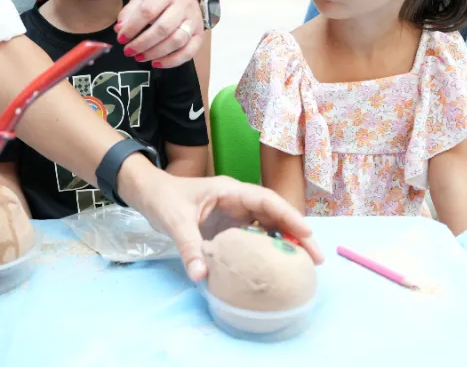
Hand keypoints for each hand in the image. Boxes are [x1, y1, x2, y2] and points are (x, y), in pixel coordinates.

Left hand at [115, 0, 202, 67]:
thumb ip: (130, 11)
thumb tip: (119, 29)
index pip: (148, 11)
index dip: (132, 27)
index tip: (121, 39)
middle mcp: (182, 7)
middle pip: (163, 28)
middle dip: (143, 43)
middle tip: (128, 51)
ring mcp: (193, 22)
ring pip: (177, 41)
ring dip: (155, 53)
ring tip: (140, 57)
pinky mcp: (200, 36)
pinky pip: (189, 52)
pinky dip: (172, 61)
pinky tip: (156, 63)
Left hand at [128, 167, 322, 281]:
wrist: (149, 195)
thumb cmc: (163, 199)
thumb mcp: (174, 220)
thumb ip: (189, 246)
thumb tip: (201, 276)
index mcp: (230, 191)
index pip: (266, 200)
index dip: (288, 215)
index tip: (306, 233)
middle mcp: (238, 200)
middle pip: (275, 214)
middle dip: (297, 232)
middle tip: (317, 258)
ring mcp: (236, 213)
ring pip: (269, 225)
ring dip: (287, 242)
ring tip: (304, 264)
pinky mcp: (230, 226)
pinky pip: (255, 236)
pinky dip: (268, 248)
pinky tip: (276, 265)